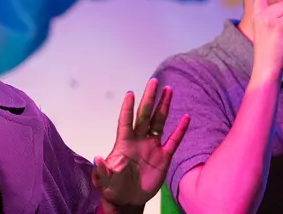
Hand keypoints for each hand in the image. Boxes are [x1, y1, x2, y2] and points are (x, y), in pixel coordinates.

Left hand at [92, 78, 189, 208]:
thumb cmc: (112, 188)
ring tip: (169, 90)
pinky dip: (180, 130)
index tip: (130, 94)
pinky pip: (173, 141)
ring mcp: (152, 147)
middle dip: (149, 99)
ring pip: (159, 122)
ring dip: (163, 107)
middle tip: (154, 81)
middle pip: (145, 115)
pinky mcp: (163, 158)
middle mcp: (138, 140)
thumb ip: (101, 170)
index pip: (125, 121)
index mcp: (123, 143)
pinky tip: (186, 118)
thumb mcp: (104, 181)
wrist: (127, 200)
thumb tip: (96, 158)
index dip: (127, 108)